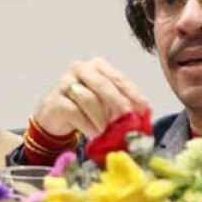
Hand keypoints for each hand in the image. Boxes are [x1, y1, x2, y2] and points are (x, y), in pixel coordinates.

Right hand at [32, 58, 149, 137]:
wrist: (55, 116)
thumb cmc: (85, 107)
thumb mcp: (107, 103)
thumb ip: (124, 103)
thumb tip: (146, 112)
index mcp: (97, 66)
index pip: (118, 77)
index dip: (132, 93)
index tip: (144, 108)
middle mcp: (80, 69)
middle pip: (103, 85)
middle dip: (118, 104)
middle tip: (128, 120)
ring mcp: (65, 83)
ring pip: (88, 99)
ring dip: (101, 118)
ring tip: (109, 132)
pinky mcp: (55, 100)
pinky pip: (74, 112)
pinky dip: (87, 125)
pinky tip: (94, 134)